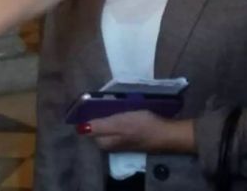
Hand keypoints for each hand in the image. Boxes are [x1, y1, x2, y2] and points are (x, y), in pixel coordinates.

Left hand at [78, 111, 195, 153]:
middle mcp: (111, 145)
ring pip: (108, 126)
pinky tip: (122, 108)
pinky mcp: (131, 136)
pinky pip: (118, 125)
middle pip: (98, 127)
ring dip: (108, 114)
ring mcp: (121, 141)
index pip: (88, 129)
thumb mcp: (118, 124)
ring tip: (110, 101)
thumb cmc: (142, 126)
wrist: (166, 133)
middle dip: (98, 114)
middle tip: (100, 99)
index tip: (88, 102)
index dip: (88, 115)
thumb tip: (80, 129)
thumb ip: (99, 127)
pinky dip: (118, 116)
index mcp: (105, 143)